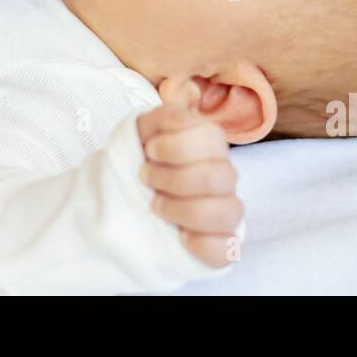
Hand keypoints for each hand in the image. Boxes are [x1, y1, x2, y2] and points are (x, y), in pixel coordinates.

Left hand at [137, 103, 242, 267]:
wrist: (128, 193)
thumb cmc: (142, 158)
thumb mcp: (146, 130)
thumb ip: (165, 116)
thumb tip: (186, 106)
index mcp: (210, 144)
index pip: (212, 140)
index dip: (176, 146)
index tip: (149, 151)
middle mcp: (224, 175)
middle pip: (219, 177)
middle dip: (174, 178)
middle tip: (146, 178)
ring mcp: (225, 210)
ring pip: (227, 213)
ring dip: (184, 209)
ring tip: (155, 205)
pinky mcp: (220, 243)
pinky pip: (227, 249)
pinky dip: (203, 244)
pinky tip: (180, 236)